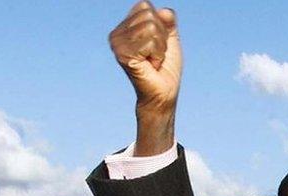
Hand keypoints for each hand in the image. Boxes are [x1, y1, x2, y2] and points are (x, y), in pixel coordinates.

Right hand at [109, 2, 181, 117]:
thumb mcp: (170, 39)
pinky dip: (157, 55)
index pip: (145, 6)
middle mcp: (117, 34)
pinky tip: (150, 66)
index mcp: (124, 27)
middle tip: (155, 55)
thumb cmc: (165, 69)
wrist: (163, 94)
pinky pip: (150, 42)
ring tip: (153, 61)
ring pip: (151, 27)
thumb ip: (168, 21)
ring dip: (160, 47)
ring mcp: (117, 44)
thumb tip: (164, 10)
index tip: (156, 46)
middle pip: (149, 15)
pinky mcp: (123, 55)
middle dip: (161, 37)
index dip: (160, 26)